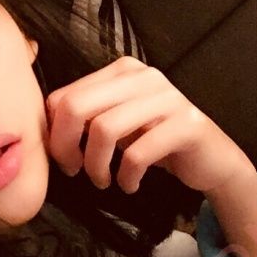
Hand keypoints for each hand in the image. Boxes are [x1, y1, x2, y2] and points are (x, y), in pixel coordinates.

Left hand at [46, 56, 254, 193]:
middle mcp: (143, 77)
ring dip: (95, 166)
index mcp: (121, 71)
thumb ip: (86, 117)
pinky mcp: (186, 125)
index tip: (65, 159)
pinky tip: (129, 185)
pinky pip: (137, 154)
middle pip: (78, 107)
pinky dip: (126, 177)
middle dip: (66, 147)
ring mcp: (167, 98)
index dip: (55, 133)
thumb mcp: (117, 124)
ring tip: (102, 181)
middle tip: (74, 171)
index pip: (66, 97)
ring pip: (104, 130)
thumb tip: (46, 129)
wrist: (211, 160)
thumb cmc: (154, 142)